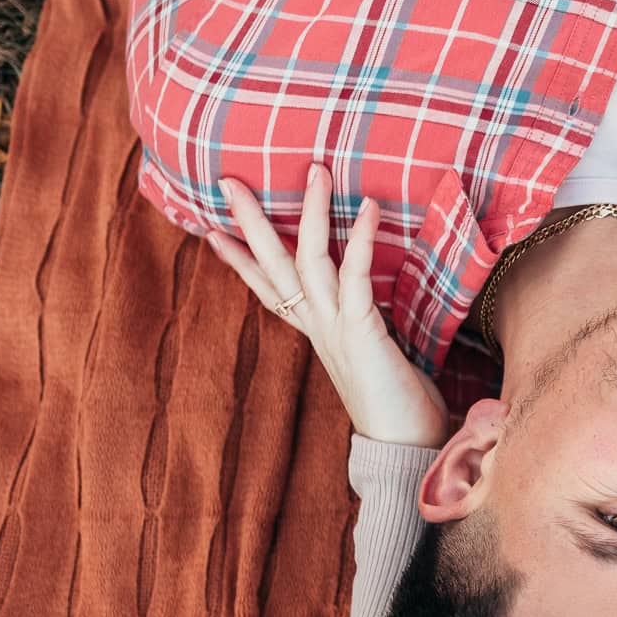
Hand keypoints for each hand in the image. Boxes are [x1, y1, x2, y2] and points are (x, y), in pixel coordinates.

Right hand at [209, 165, 448, 448]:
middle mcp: (318, 327)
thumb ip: (367, 334)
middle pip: (274, 267)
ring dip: (310, 212)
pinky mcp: (360, 330)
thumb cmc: (400, 405)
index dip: (241, 261)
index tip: (213, 232)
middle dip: (250, 223)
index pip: (270, 290)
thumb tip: (375, 320)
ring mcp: (334, 328)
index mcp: (317, 334)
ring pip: (309, 260)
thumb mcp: (375, 359)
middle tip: (228, 182)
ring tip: (314, 170)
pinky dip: (359, 239)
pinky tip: (367, 206)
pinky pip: (353, 276)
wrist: (403, 446)